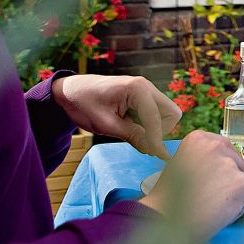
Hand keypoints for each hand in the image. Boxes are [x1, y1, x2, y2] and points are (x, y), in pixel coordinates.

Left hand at [51, 74, 180, 157]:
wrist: (71, 91)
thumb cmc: (85, 104)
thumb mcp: (106, 124)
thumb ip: (132, 135)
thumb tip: (154, 150)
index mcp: (138, 89)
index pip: (157, 119)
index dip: (156, 140)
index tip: (157, 157)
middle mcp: (146, 86)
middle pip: (171, 113)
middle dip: (162, 131)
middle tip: (143, 142)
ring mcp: (145, 90)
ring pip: (166, 113)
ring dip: (156, 128)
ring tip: (134, 136)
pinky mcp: (142, 97)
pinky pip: (156, 113)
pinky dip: (150, 124)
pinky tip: (132, 129)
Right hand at [141, 130, 243, 241]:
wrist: (167, 220)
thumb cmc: (168, 199)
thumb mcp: (180, 165)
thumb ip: (201, 159)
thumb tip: (218, 166)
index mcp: (199, 138)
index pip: (224, 147)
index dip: (220, 165)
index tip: (212, 177)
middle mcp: (216, 145)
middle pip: (235, 161)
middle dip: (228, 178)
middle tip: (210, 194)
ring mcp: (229, 163)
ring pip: (240, 179)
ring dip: (231, 193)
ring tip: (210, 205)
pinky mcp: (240, 183)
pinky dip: (235, 208)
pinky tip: (216, 212)